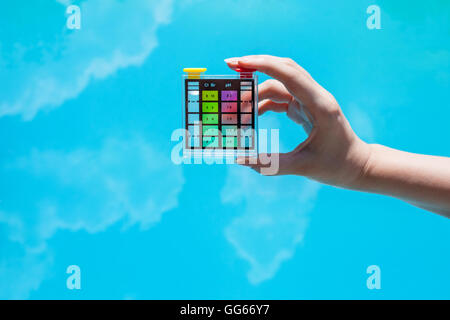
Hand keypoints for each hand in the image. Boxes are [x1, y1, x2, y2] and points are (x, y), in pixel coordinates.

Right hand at [226, 55, 371, 188]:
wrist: (357, 165)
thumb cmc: (336, 165)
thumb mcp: (304, 167)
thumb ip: (271, 165)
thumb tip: (241, 160)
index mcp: (320, 105)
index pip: (289, 74)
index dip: (263, 65)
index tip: (238, 63)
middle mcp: (315, 96)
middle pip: (284, 68)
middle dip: (256, 64)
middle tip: (230, 65)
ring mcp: (310, 100)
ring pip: (280, 83)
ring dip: (257, 89)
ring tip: (237, 105)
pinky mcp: (305, 107)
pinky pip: (281, 96)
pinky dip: (264, 101)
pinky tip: (251, 113)